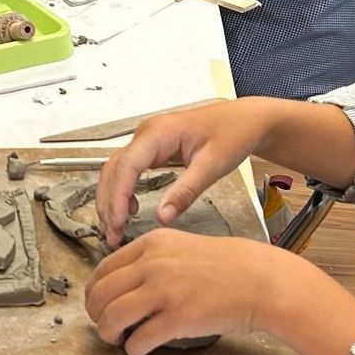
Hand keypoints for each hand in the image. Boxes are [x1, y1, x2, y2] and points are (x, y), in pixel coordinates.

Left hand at [87, 229, 354, 354]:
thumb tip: (126, 285)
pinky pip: (138, 340)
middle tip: (106, 326)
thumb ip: (153, 260)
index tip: (99, 304)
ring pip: (112, 318)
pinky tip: (140, 350)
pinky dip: (133, 350)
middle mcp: (152, 264)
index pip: (103, 269)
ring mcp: (163, 291)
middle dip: (96, 315)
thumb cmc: (228, 265)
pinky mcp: (176, 319)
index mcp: (152, 243)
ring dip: (109, 334)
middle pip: (101, 294)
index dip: (95, 292)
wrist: (261, 281)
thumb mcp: (184, 247)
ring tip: (120, 340)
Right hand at [96, 101, 275, 248]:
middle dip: (109, 203)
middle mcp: (147, 133)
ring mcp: (147, 139)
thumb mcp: (212, 166)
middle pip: (114, 170)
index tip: (117, 223)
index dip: (117, 197)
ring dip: (112, 199)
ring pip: (116, 170)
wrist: (245, 119)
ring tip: (115, 228)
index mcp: (159, 132)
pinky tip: (129, 210)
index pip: (126, 166)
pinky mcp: (153, 148)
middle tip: (112, 234)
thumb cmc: (233, 133)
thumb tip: (163, 216)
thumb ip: (185, 191)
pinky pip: (128, 170)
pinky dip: (122, 191)